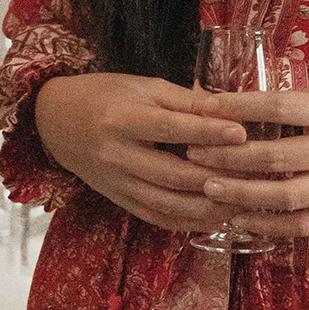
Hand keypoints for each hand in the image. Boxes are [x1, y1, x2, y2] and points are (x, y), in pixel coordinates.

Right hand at [34, 72, 255, 232]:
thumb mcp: (142, 86)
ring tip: (241, 203)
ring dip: (206, 208)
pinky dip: (186, 222)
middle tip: (254, 176)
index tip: (242, 133)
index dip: (207, 132)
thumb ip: (185, 101)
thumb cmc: (103, 95)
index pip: (170, 128)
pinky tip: (213, 219)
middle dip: (216, 177)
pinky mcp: (117, 199)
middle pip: (173, 173)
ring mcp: (116, 182)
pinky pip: (155, 217)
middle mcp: (116, 154)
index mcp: (122, 118)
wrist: (54, 119)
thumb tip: (230, 109)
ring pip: (167, 203)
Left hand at [172, 87, 308, 237]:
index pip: (279, 107)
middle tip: (193, 153)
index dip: (238, 107)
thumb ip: (301, 105)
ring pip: (286, 195)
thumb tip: (240, 101)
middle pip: (276, 155)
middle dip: (228, 157)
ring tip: (208, 189)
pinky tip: (240, 220)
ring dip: (242, 194)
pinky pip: (304, 224)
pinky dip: (269, 225)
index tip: (204, 107)